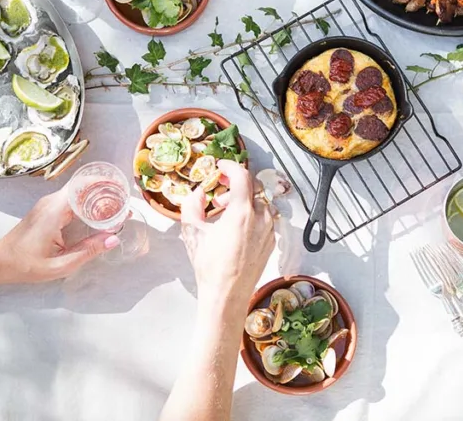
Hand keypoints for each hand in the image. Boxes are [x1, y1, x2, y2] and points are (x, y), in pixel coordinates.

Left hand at [0, 189, 118, 282]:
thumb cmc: (25, 265)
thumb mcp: (60, 265)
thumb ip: (88, 251)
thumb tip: (114, 239)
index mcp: (54, 211)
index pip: (82, 185)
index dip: (104, 186)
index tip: (121, 193)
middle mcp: (51, 201)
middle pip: (83, 186)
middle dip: (105, 191)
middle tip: (123, 204)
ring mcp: (48, 204)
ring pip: (78, 191)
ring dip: (96, 196)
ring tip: (115, 208)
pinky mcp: (47, 209)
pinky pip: (71, 199)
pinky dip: (87, 203)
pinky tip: (97, 214)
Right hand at [180, 160, 274, 307]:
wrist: (227, 296)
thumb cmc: (210, 267)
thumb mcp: (192, 232)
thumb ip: (192, 205)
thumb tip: (198, 193)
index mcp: (241, 213)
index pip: (242, 176)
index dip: (230, 165)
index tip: (221, 166)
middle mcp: (260, 219)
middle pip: (253, 186)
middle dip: (236, 183)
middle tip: (220, 188)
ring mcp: (269, 231)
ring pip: (261, 202)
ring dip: (244, 200)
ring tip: (226, 211)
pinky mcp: (271, 242)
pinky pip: (265, 218)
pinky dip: (252, 214)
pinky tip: (236, 226)